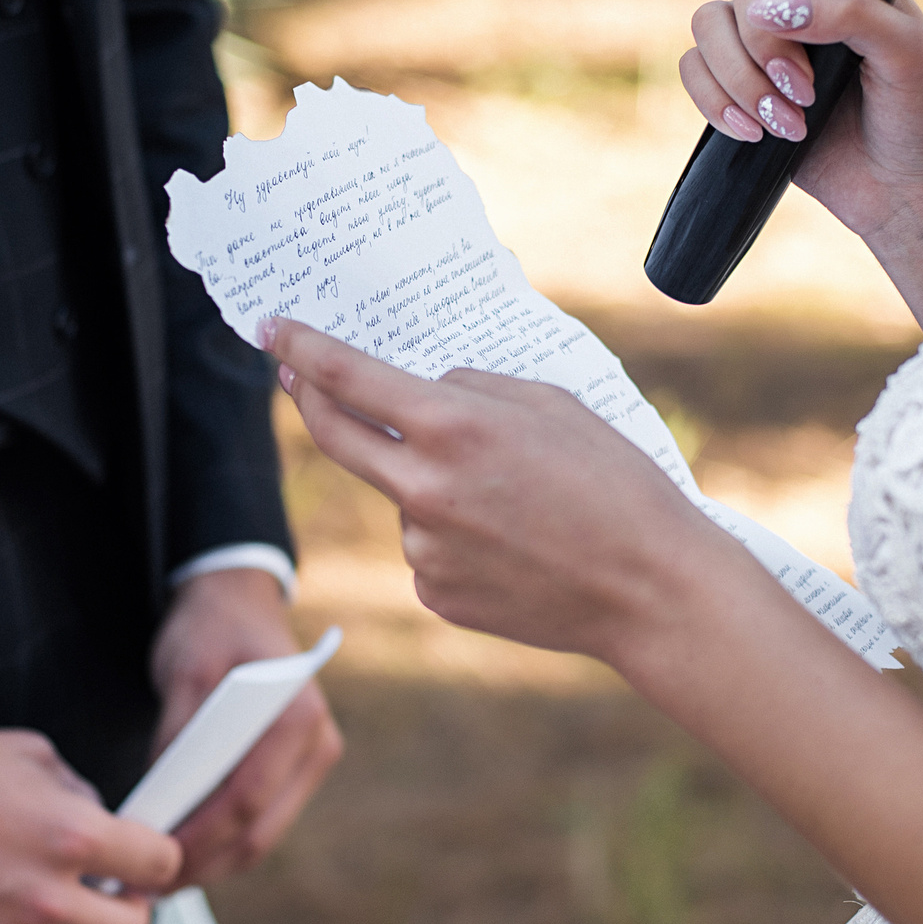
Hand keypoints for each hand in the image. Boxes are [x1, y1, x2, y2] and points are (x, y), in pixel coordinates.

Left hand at [150, 567, 343, 888]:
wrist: (238, 604)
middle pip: (257, 831)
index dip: (196, 839)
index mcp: (298, 714)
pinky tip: (180, 857)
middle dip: (201, 865)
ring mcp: (311, 762)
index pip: (246, 798)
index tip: (148, 862)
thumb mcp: (184, 672)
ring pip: (260, 837)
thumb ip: (177, 738)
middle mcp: (317, 744)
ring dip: (210, 865)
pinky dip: (221, 844)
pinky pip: (259, 822)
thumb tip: (158, 806)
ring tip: (157, 883)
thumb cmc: (211, 631)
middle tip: (146, 889)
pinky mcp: (295, 773)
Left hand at [264, 321, 735, 669]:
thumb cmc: (615, 484)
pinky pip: (428, 547)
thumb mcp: (550, 403)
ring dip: (431, 485)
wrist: (650, 589)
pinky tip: (515, 545)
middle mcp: (424, 489)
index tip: (272, 330)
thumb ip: (472, 389)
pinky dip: (456, 537)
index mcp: (454, 426)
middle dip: (309, 400)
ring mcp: (424, 548)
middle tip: (299, 378)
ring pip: (403, 498)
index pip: (348, 377)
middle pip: (334, 437)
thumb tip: (419, 392)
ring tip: (517, 503)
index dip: (302, 348)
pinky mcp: (435, 593)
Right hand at [680, 0, 922, 326]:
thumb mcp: (904, 52)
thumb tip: (768, 8)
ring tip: (789, 122)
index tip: (797, 7)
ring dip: (739, 77)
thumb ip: (848, 11)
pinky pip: (692, 69)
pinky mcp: (736, 84)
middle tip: (805, 88)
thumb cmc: (920, 116)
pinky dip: (715, 102)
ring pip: (706, 21)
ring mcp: (762, 38)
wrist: (905, 193)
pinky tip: (756, 134)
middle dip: (763, 39)